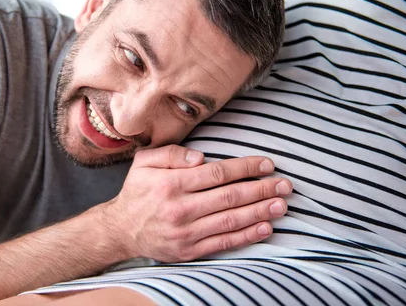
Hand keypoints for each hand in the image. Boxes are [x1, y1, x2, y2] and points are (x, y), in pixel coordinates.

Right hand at [102, 145, 291, 262]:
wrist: (120, 230)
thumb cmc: (136, 192)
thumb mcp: (144, 163)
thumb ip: (171, 154)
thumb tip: (201, 157)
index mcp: (171, 183)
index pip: (217, 173)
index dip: (245, 167)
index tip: (267, 164)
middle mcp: (180, 208)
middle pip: (230, 197)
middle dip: (261, 189)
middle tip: (285, 184)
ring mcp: (186, 232)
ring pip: (230, 220)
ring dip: (260, 212)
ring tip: (282, 204)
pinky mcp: (189, 250)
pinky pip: (224, 242)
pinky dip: (247, 236)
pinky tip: (265, 228)